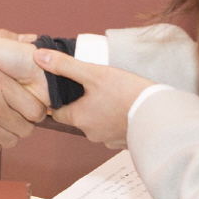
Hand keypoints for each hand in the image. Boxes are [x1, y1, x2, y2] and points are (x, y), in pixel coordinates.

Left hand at [32, 48, 154, 147]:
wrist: (160, 115)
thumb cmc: (126, 93)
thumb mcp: (93, 73)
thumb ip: (65, 65)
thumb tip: (39, 56)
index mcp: (79, 118)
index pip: (57, 112)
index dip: (59, 99)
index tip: (66, 87)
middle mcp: (90, 133)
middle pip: (78, 117)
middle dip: (82, 103)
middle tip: (92, 85)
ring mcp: (109, 140)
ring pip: (97, 123)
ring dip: (101, 111)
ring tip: (111, 94)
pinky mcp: (125, 142)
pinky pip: (114, 129)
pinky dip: (116, 119)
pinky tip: (125, 106)